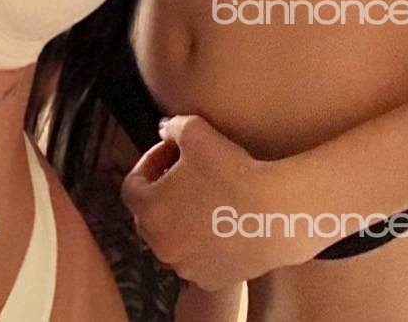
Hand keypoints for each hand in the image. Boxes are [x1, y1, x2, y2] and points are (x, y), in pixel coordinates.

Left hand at [120, 114, 316, 289]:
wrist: (275, 213)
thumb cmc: (232, 171)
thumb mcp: (195, 131)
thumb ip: (171, 127)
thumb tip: (165, 131)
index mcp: (149, 210)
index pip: (132, 186)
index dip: (149, 163)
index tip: (171, 151)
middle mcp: (160, 245)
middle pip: (150, 214)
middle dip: (163, 191)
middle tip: (186, 173)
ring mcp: (184, 267)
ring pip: (173, 239)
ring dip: (181, 218)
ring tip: (206, 198)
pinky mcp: (209, 280)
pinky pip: (197, 258)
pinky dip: (203, 242)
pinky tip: (222, 222)